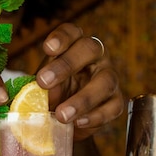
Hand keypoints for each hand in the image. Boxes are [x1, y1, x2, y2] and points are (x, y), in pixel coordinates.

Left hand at [35, 23, 123, 140]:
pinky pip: (112, 107)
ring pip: (105, 81)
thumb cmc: (52, 93)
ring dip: (82, 99)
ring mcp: (109, 77)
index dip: (61, 37)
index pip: (71, 32)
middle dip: (67, 64)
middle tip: (43, 82)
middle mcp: (96, 56)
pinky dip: (95, 117)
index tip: (47, 49)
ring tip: (61, 115)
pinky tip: (78, 123)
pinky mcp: (116, 101)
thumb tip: (40, 91)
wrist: (65, 119)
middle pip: (90, 49)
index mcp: (74, 45)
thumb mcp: (42, 86)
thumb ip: (41, 85)